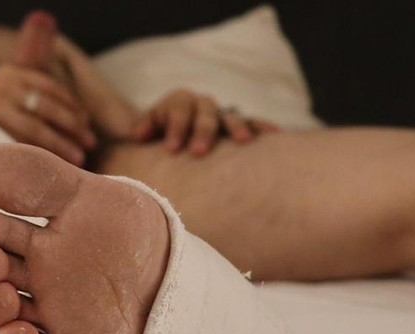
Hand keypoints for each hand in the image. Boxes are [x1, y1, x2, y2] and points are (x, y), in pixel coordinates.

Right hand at [0, 64, 96, 165]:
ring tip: (78, 160)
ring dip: (60, 144)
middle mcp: (5, 84)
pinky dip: (37, 155)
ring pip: (36, 127)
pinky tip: (49, 166)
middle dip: (73, 126)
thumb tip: (70, 121)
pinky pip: (19, 142)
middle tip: (89, 145)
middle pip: (50, 107)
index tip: (87, 127)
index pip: (52, 88)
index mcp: (13, 73)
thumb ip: (27, 99)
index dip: (73, 108)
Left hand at [132, 89, 279, 155]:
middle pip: (206, 111)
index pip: (179, 107)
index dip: (176, 126)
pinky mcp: (234, 127)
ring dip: (236, 128)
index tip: (172, 149)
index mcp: (178, 101)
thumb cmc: (153, 135)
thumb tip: (139, 135)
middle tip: (199, 152)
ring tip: (243, 141)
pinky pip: (252, 124)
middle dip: (203, 130)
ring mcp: (220, 116)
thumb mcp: (142, 130)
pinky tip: (275, 134)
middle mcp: (202, 105)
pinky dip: (262, 127)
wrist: (164, 134)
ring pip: (230, 117)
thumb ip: (141, 128)